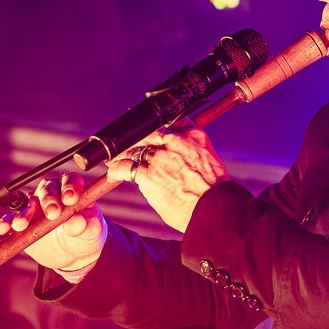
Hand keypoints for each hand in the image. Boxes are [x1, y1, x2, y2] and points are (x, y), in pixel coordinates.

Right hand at [0, 172, 106, 270]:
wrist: (72, 253)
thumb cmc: (86, 235)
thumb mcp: (92, 231)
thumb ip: (86, 225)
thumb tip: (76, 221)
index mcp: (73, 190)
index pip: (70, 181)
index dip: (70, 187)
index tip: (70, 199)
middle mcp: (53, 194)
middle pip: (47, 190)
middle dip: (48, 200)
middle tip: (52, 214)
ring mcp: (36, 207)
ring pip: (28, 203)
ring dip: (24, 213)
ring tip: (22, 225)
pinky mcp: (23, 222)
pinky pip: (11, 219)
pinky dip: (6, 222)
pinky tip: (4, 229)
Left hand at [109, 121, 228, 232]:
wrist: (213, 208)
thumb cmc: (214, 190)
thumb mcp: (209, 160)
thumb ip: (191, 152)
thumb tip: (179, 157)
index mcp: (193, 135)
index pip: (171, 120)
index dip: (157, 125)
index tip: (150, 130)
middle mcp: (174, 142)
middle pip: (147, 133)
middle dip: (137, 139)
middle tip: (128, 144)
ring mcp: (159, 157)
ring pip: (134, 150)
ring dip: (124, 154)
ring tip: (116, 158)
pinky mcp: (148, 175)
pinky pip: (125, 168)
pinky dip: (117, 169)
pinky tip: (114, 172)